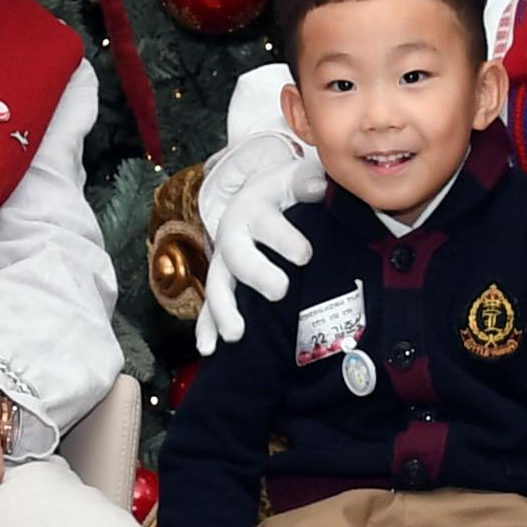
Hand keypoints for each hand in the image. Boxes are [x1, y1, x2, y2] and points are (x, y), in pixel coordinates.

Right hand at [195, 123, 323, 354]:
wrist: (255, 195)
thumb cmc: (283, 190)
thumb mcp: (294, 177)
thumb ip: (307, 180)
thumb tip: (318, 184)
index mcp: (255, 208)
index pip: (268, 224)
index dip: (283, 238)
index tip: (305, 254)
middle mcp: (234, 234)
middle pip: (239, 256)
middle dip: (257, 274)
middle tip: (279, 291)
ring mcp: (224, 261)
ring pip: (219, 286)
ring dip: (225, 310)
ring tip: (235, 334)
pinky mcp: (221, 282)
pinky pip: (209, 306)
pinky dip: (207, 327)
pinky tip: (208, 349)